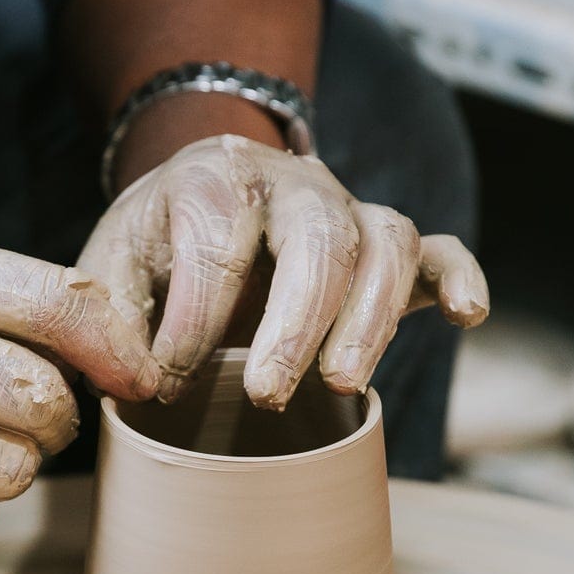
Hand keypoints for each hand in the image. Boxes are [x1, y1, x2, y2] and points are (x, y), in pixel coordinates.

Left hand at [79, 135, 487, 408]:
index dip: (192, 322)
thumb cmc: (156, 249)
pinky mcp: (386, 244)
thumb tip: (135, 385)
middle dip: (296, 322)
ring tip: (343, 385)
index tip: (164, 387)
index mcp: (215, 179)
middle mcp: (294, 185)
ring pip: (384, 243)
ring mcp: (349, 210)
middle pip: (317, 238)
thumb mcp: (111, 272)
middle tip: (268, 394)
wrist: (203, 199)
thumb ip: (108, 322)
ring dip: (371, 318)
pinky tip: (466, 315)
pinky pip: (439, 249)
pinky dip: (458, 277)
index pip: (216, 245)